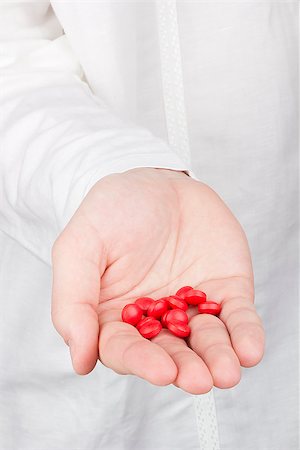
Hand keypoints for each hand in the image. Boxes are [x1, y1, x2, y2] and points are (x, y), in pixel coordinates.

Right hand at [51, 168, 263, 393]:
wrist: (158, 180)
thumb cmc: (113, 210)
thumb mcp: (80, 245)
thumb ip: (73, 299)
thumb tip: (79, 359)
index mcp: (115, 314)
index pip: (125, 348)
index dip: (142, 362)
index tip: (162, 370)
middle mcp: (155, 319)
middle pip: (169, 352)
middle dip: (186, 368)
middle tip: (200, 379)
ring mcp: (192, 306)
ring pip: (206, 341)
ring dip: (218, 358)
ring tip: (227, 370)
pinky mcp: (225, 291)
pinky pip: (237, 316)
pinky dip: (245, 334)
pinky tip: (249, 349)